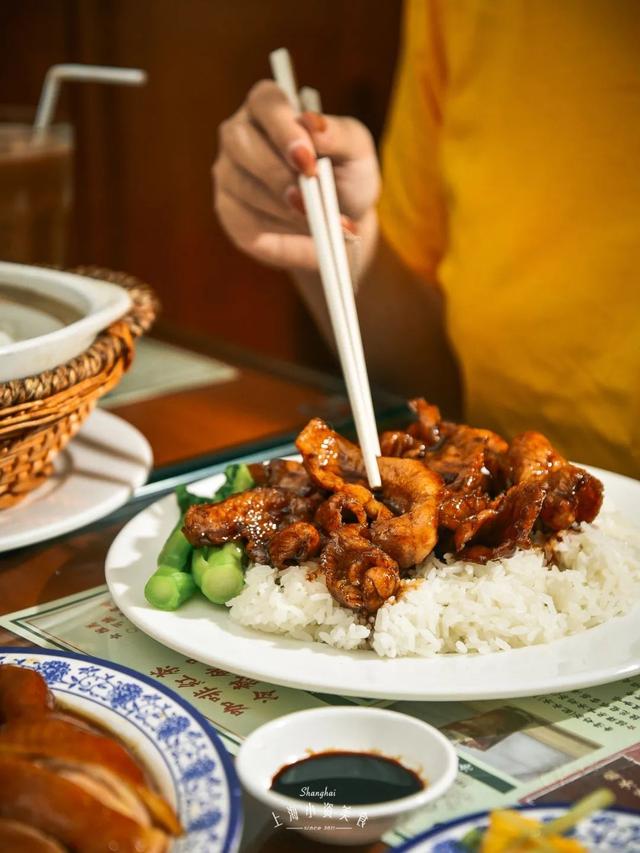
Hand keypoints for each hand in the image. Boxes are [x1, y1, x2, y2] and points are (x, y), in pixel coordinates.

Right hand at [213, 80, 379, 270]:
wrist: (340, 226)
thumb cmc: (347, 179)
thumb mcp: (357, 153)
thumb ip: (339, 134)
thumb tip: (313, 124)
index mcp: (270, 107)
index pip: (265, 102)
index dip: (283, 129)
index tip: (307, 159)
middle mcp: (241, 134)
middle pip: (242, 142)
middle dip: (278, 173)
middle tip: (309, 199)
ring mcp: (228, 172)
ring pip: (243, 184)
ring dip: (282, 207)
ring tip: (317, 222)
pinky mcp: (228, 210)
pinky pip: (242, 220)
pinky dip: (277, 232)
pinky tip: (304, 237)